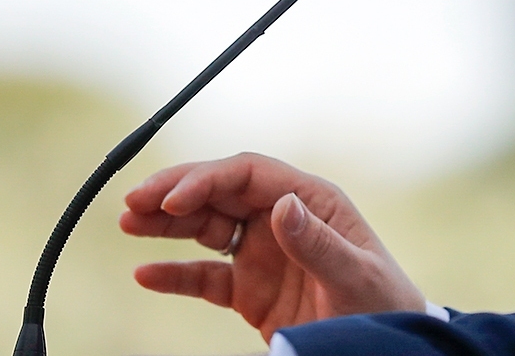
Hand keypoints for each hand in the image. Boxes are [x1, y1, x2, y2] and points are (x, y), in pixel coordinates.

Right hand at [120, 152, 425, 340]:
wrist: (387, 348)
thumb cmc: (384, 306)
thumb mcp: (357, 276)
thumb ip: (319, 244)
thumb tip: (281, 206)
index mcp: (310, 200)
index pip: (248, 175)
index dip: (207, 180)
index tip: (173, 200)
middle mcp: (280, 218)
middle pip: (218, 192)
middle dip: (174, 193)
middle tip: (133, 201)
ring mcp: (262, 252)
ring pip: (204, 227)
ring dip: (166, 225)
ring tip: (127, 224)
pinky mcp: (249, 289)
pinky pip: (204, 276)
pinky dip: (174, 274)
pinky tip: (145, 273)